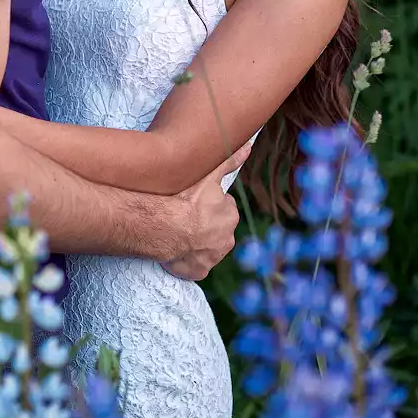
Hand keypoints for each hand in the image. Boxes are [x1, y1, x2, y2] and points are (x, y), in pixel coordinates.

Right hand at [162, 140, 251, 281]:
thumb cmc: (187, 200)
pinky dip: (188, 261)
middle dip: (203, 225)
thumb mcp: (209, 175)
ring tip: (177, 233)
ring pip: (206, 248)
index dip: (206, 205)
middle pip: (215, 229)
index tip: (193, 202)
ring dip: (195, 242)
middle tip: (184, 217)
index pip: (221, 208)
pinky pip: (195, 266)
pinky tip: (176, 252)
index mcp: (230, 215)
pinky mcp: (199, 271)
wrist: (168, 228)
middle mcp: (227, 238)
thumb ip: (229, 161)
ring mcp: (213, 257)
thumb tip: (249, 146)